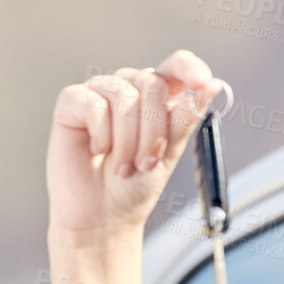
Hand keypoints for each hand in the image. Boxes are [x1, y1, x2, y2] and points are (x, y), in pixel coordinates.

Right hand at [47, 48, 223, 245]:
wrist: (104, 216)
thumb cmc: (135, 186)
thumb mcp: (170, 152)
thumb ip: (187, 117)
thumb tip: (212, 85)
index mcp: (156, 97)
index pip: (176, 66)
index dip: (189, 69)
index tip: (202, 83)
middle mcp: (128, 87)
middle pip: (152, 84)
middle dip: (153, 131)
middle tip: (146, 163)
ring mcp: (99, 91)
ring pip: (124, 95)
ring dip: (127, 140)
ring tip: (122, 166)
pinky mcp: (72, 102)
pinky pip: (94, 105)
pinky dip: (101, 136)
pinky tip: (96, 152)